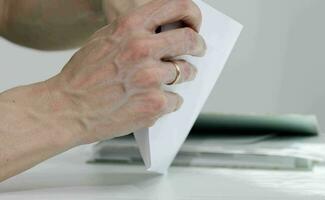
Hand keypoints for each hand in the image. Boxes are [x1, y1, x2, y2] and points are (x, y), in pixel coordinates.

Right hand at [46, 0, 205, 144]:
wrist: (66, 109)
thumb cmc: (82, 77)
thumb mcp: (105, 39)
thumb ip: (135, 32)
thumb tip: (163, 31)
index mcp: (130, 26)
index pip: (176, 6)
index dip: (192, 15)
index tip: (194, 24)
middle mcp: (142, 48)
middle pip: (190, 40)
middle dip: (198, 46)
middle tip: (198, 50)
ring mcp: (150, 77)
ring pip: (186, 72)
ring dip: (183, 77)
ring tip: (170, 81)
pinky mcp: (154, 103)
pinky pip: (176, 100)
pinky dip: (169, 102)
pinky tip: (154, 102)